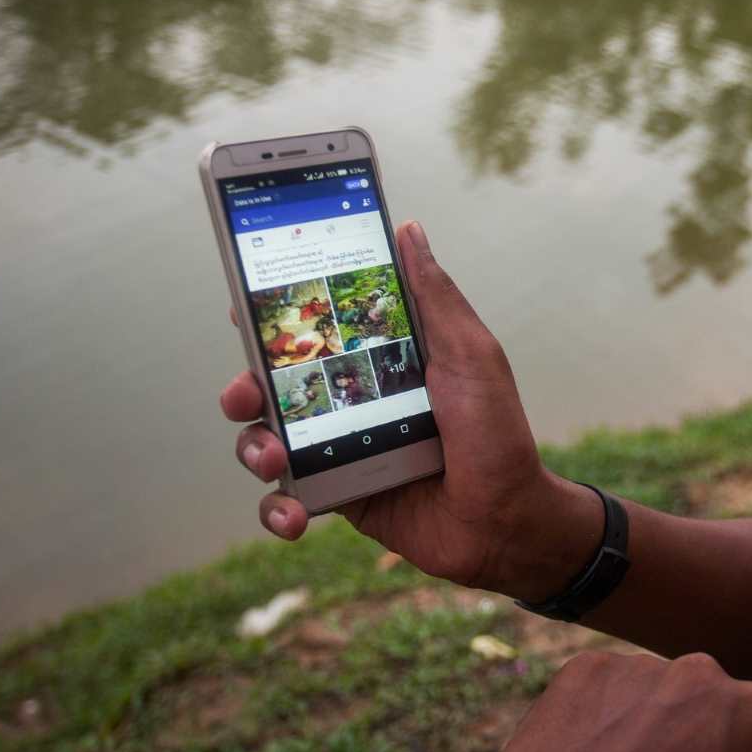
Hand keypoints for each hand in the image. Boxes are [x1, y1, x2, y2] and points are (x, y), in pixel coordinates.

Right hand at [221, 221, 598, 598]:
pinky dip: (276, 509)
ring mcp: (339, 449)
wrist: (507, 522)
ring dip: (253, 446)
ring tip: (274, 457)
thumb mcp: (470, 355)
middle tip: (247, 392)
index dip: (272, 315)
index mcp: (379, 359)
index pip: (315, 329)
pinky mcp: (338, 496)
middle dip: (244, 384)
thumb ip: (434, 296)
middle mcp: (351, 399)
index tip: (245, 302)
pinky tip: (293, 517)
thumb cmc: (496, 432)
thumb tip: (408, 229)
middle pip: (273, 383)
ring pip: (266, 439)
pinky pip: (286, 500)